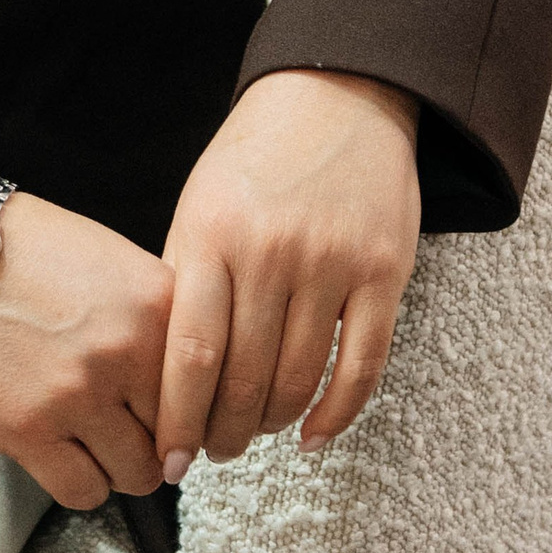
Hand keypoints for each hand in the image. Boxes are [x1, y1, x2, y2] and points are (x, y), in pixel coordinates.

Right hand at [0, 177, 173, 507]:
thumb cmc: (36, 253)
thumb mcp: (119, 262)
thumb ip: (162, 320)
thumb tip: (195, 387)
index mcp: (156, 306)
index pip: (207, 391)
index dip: (191, 407)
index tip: (176, 414)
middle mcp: (124, 353)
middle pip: (175, 438)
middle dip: (155, 436)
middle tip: (129, 420)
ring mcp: (76, 395)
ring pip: (135, 475)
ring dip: (119, 461)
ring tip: (94, 431)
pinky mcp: (29, 430)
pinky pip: (84, 492)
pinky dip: (82, 478)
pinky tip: (67, 447)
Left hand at [155, 68, 421, 480]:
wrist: (338, 93)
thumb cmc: (256, 155)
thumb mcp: (200, 201)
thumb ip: (187, 277)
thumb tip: (167, 372)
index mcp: (212, 231)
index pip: (190, 351)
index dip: (178, 417)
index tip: (169, 458)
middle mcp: (270, 250)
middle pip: (244, 377)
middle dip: (223, 432)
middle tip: (213, 453)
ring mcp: (331, 262)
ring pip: (299, 379)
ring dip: (273, 425)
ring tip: (255, 435)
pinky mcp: (384, 272)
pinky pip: (362, 368)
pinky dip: (336, 415)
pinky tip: (312, 436)